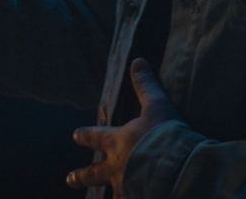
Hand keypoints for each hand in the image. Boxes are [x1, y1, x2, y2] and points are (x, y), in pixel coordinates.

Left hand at [66, 59, 180, 195]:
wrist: (176, 168)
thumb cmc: (164, 135)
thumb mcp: (157, 106)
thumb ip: (146, 85)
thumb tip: (137, 60)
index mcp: (118, 143)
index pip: (96, 137)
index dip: (85, 135)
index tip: (75, 135)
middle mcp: (117, 167)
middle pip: (94, 173)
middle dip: (81, 176)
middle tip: (69, 179)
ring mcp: (127, 188)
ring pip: (112, 194)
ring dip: (108, 196)